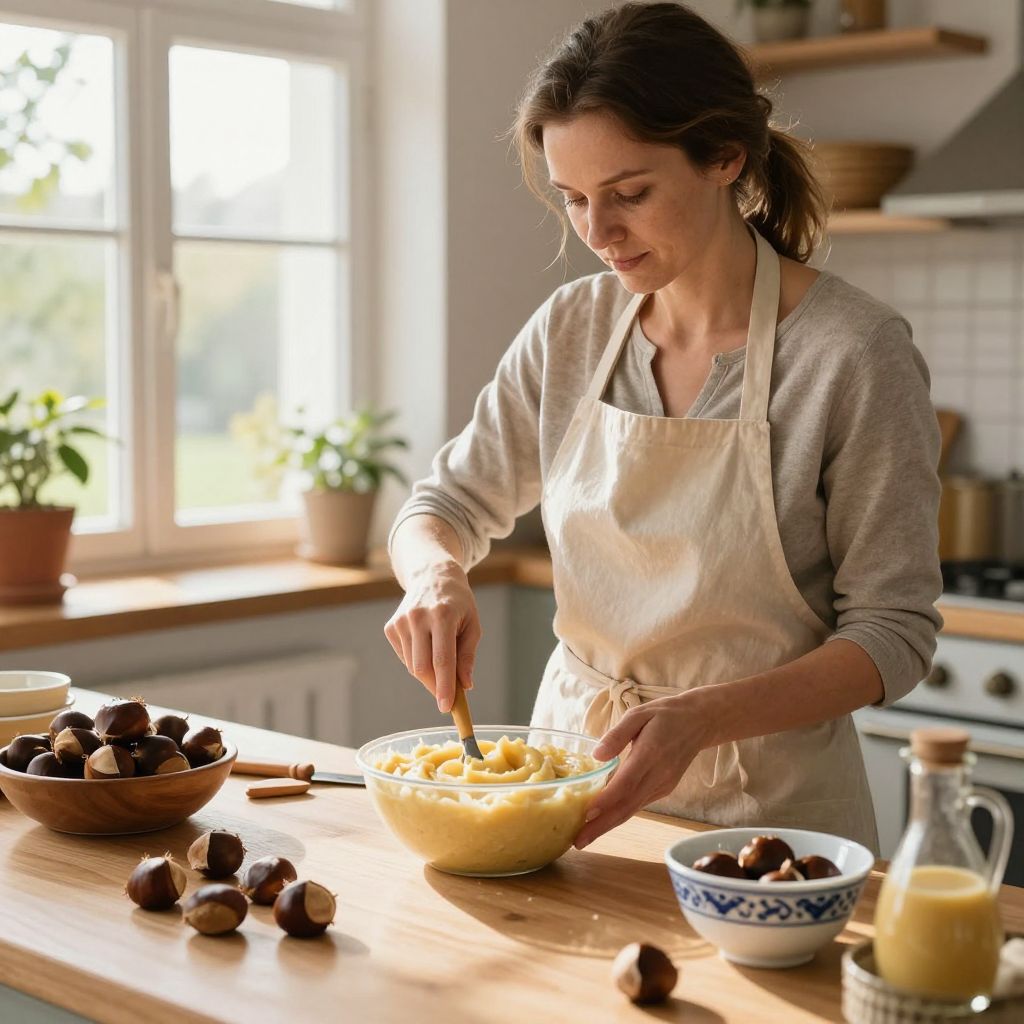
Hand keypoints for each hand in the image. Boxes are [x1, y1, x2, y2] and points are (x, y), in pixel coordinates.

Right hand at [384, 563, 480, 713]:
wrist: (433, 576)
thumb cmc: (458, 603)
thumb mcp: (472, 624)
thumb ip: (468, 656)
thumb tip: (466, 685)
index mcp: (443, 615)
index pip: (442, 659)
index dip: (445, 686)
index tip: (447, 707)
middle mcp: (418, 617)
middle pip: (423, 667)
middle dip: (435, 687)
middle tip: (448, 696)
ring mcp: (401, 621)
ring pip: (413, 666)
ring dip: (428, 674)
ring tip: (441, 661)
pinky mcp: (391, 627)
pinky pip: (405, 657)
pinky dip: (417, 662)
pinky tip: (426, 647)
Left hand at [573, 692, 709, 849]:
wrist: (698, 723)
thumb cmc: (663, 715)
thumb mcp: (638, 714)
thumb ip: (617, 734)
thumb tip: (597, 755)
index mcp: (650, 754)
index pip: (626, 783)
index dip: (606, 800)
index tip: (586, 813)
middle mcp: (658, 775)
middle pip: (627, 806)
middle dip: (601, 826)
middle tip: (577, 842)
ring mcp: (662, 786)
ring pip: (632, 810)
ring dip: (607, 825)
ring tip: (583, 837)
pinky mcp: (663, 790)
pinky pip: (638, 804)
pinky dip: (619, 815)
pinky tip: (602, 821)